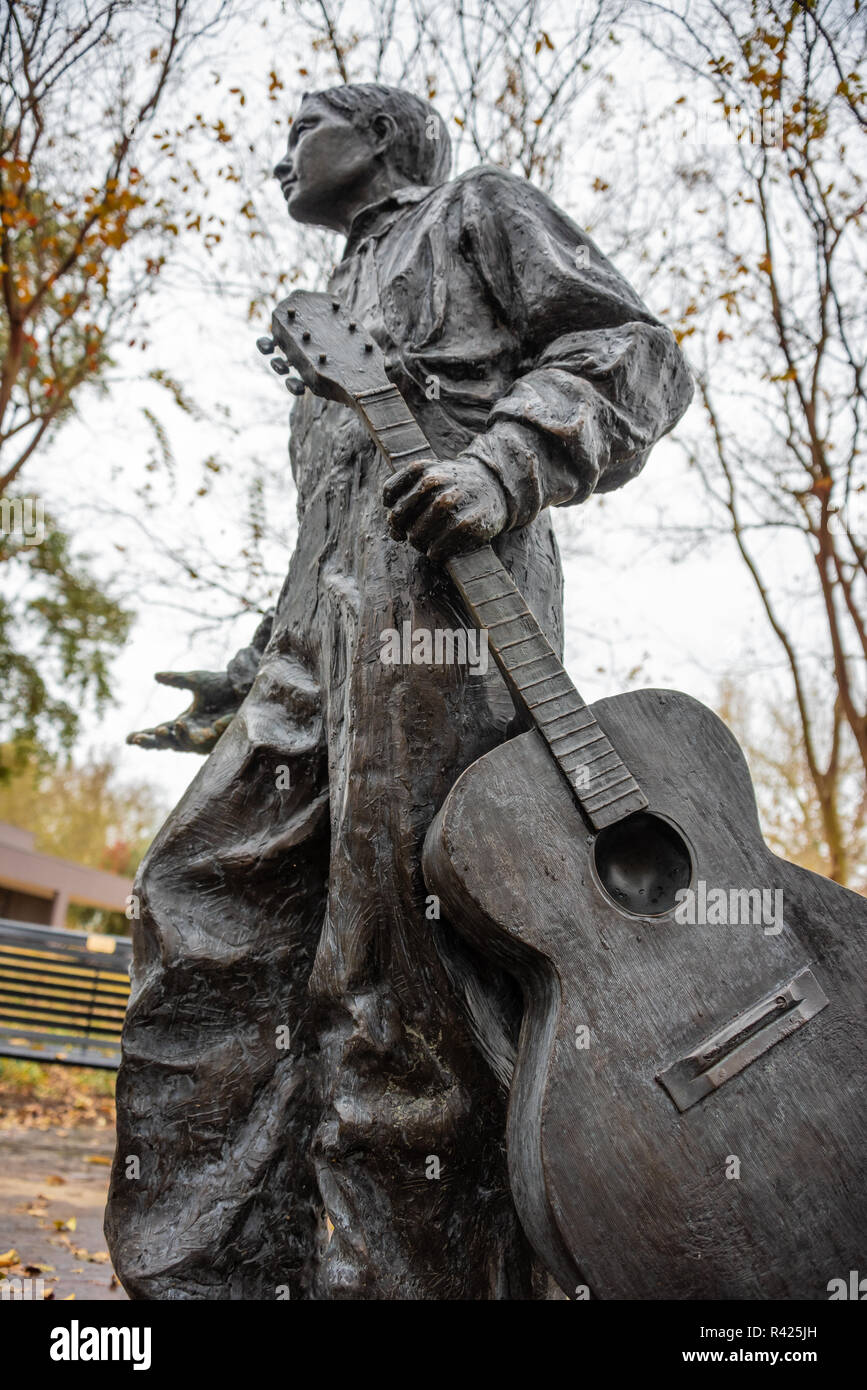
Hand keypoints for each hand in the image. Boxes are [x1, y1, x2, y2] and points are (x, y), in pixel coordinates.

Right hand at [127, 670, 238, 752]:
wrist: (244, 686)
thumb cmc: (220, 686)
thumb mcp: (195, 680)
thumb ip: (177, 680)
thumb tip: (156, 675)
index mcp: (181, 722)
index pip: (159, 732)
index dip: (144, 736)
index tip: (128, 739)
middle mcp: (190, 733)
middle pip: (168, 743)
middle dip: (154, 741)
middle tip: (139, 739)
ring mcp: (205, 738)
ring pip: (187, 744)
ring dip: (179, 736)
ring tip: (172, 725)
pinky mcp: (221, 738)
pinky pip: (213, 738)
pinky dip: (212, 731)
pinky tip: (213, 724)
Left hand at [383, 457, 508, 561]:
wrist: (494, 485)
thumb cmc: (453, 489)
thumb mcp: (429, 478)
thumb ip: (406, 500)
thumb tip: (395, 533)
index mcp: (421, 468)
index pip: (389, 493)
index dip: (391, 513)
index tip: (400, 522)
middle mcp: (435, 480)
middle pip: (398, 516)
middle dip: (402, 531)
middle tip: (414, 537)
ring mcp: (454, 499)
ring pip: (417, 532)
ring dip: (417, 543)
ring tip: (425, 545)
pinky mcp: (472, 520)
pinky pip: (442, 543)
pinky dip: (435, 551)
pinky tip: (436, 552)